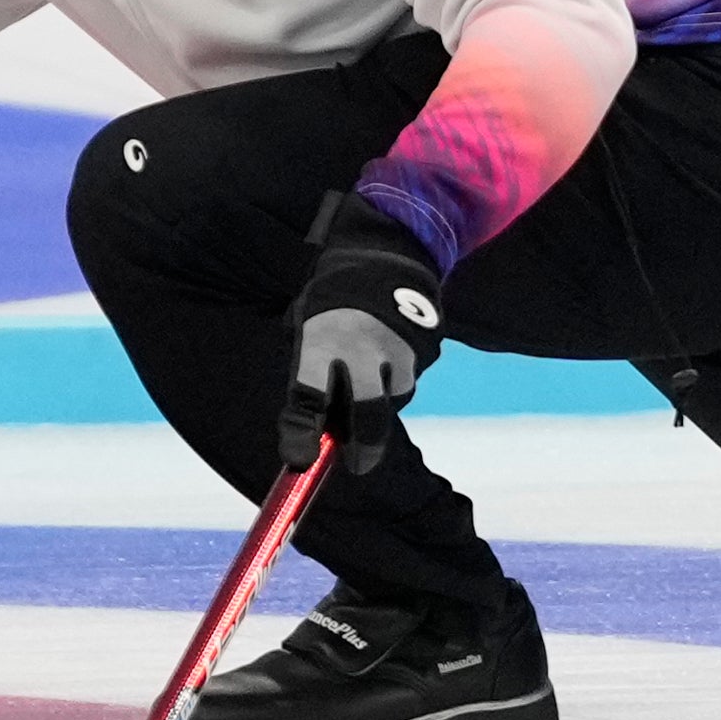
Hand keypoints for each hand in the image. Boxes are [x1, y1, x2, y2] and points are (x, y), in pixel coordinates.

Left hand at [278, 190, 445, 476]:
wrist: (384, 255)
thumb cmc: (331, 301)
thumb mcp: (307, 326)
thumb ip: (310, 371)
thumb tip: (317, 431)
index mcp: (320, 340)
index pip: (307, 397)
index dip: (300, 434)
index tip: (298, 461)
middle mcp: (360, 347)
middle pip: (367, 414)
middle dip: (363, 447)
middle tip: (356, 464)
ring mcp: (396, 348)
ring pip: (390, 400)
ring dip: (377, 405)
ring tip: (365, 379)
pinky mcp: (422, 348)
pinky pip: (405, 382)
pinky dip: (394, 383)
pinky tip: (385, 361)